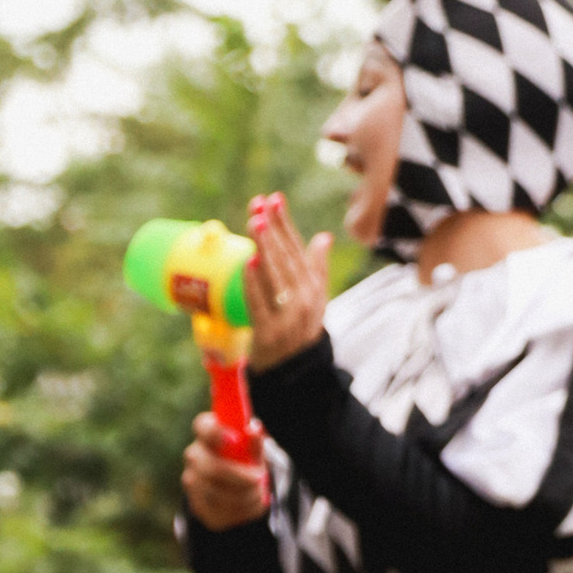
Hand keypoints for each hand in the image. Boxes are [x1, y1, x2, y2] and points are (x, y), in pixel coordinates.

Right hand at [181, 413, 272, 527]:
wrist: (234, 486)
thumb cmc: (244, 459)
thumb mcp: (253, 450)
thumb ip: (254, 442)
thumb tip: (253, 429)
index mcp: (206, 433)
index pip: (203, 427)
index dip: (216, 433)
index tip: (235, 439)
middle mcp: (194, 455)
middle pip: (212, 468)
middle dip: (240, 476)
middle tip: (260, 478)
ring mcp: (191, 481)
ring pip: (218, 493)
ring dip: (246, 495)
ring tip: (258, 491)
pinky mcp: (197, 504)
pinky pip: (221, 510)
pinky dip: (242, 509)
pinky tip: (249, 503)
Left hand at [244, 191, 330, 371]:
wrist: (296, 373)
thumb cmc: (301, 330)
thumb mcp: (315, 299)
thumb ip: (317, 268)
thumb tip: (324, 237)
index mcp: (314, 287)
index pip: (298, 249)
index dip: (285, 224)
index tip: (274, 199)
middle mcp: (305, 300)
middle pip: (286, 259)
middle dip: (272, 230)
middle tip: (259, 205)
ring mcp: (288, 318)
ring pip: (275, 277)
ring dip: (265, 248)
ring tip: (255, 223)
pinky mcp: (269, 333)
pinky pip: (259, 304)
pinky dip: (254, 283)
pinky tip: (248, 262)